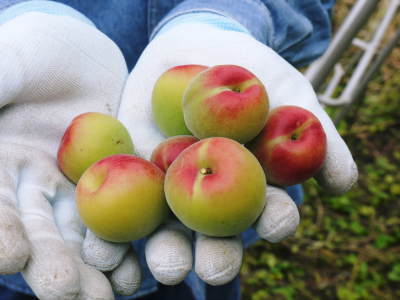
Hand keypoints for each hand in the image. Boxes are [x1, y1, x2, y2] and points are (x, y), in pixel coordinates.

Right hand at [0, 11, 138, 297]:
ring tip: (109, 295)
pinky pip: (125, 212)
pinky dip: (131, 239)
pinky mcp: (116, 180)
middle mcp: (35, 187)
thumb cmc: (35, 49)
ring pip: (86, 231)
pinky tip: (140, 265)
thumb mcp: (9, 63)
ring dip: (96, 265)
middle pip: (43, 230)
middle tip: (66, 294)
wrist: (82, 53)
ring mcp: (77, 187)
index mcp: (0, 165)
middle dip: (54, 263)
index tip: (11, 258)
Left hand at [114, 22, 357, 285]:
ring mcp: (169, 193)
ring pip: (167, 232)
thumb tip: (344, 183)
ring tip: (164, 266)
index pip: (268, 213)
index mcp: (252, 188)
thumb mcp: (287, 91)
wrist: (192, 50)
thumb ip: (315, 131)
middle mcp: (212, 201)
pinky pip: (118, 208)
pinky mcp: (131, 180)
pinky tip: (106, 246)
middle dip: (216, 254)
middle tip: (212, 266)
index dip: (275, 220)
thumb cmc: (247, 71)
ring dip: (165, 253)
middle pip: (216, 236)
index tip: (277, 224)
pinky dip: (112, 230)